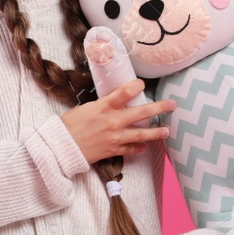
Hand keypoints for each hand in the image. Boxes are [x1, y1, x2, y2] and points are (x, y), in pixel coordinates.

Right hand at [60, 80, 174, 164]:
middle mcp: (112, 121)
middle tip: (172, 105)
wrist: (61, 147)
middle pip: (141, 113)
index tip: (142, 83)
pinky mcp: (113, 150)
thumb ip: (103, 105)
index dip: (136, 86)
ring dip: (156, 132)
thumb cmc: (69, 125)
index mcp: (103, 107)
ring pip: (142, 134)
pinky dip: (139, 147)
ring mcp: (115, 137)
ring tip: (166, 131)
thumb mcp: (85, 108)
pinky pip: (131, 149)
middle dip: (159, 108)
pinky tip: (145, 146)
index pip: (124, 92)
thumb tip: (116, 102)